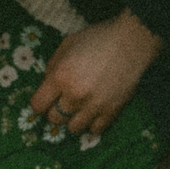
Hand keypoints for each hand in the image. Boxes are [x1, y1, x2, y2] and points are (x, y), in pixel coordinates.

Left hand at [29, 10, 161, 139]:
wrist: (131, 41)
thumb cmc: (97, 38)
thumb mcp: (67, 45)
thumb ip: (53, 65)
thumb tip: (47, 84)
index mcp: (60, 77)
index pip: (38, 105)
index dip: (39, 103)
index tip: (45, 99)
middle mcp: (74, 96)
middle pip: (54, 119)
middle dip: (55, 111)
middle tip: (63, 101)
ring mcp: (94, 106)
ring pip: (73, 128)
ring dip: (73, 119)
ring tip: (79, 108)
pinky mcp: (112, 111)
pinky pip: (96, 130)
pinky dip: (93, 123)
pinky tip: (94, 112)